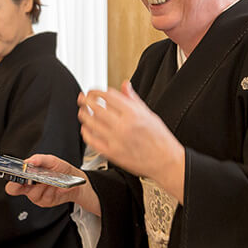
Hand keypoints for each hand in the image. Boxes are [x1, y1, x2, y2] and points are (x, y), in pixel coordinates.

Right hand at [4, 154, 100, 214]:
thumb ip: (39, 159)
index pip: (12, 183)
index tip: (16, 176)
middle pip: (16, 190)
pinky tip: (59, 186)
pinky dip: (54, 190)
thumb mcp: (51, 160)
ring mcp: (37, 197)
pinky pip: (47, 196)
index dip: (11, 180)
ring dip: (43, 185)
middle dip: (23, 183)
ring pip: (34, 193)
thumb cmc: (61, 170)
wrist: (76, 180)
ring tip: (53, 179)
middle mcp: (29, 188)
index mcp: (27, 178)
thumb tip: (28, 161)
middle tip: (34, 178)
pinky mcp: (47, 202)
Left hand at [79, 82, 184, 200]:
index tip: (92, 91)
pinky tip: (86, 128)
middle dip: (86, 101)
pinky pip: (92, 141)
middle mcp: (123, 126)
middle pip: (96, 108)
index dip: (96, 91)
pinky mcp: (112, 153)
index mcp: (133, 114)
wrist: (165, 161)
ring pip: (91, 123)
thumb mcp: (149, 114)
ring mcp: (116, 140)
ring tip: (82, 112)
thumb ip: (133, 99)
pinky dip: (86, 133)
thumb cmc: (159, 139)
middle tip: (82, 99)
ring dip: (84, 115)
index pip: (108, 96)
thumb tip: (125, 85)